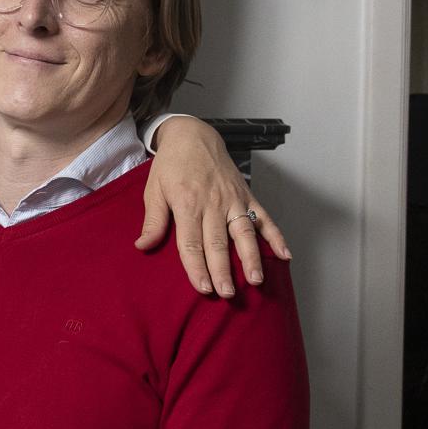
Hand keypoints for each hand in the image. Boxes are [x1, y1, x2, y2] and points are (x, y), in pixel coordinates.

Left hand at [140, 114, 290, 297]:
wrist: (193, 135)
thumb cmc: (171, 165)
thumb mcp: (154, 189)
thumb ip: (153, 220)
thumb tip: (143, 246)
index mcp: (187, 203)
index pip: (192, 243)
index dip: (197, 267)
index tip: (202, 288)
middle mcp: (213, 203)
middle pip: (219, 242)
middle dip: (224, 270)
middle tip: (228, 293)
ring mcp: (233, 199)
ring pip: (244, 233)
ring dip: (252, 258)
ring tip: (256, 280)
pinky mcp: (247, 194)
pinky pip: (264, 217)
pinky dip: (276, 236)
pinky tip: (284, 255)